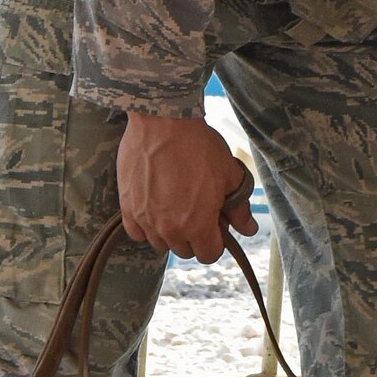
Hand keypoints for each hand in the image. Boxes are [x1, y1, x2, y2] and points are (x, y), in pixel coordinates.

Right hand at [117, 112, 257, 262]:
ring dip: (169, 232)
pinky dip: (146, 226)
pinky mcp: (127, 207)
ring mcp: (146, 219)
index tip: (214, 225)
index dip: (215, 242)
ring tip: (174, 206)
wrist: (164, 121)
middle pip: (184, 250)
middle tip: (195, 210)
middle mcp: (170, 229)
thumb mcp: (229, 176)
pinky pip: (136, 232)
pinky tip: (154, 208)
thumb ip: (239, 208)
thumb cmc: (199, 146)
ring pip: (160, 243)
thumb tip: (249, 230)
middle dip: (193, 236)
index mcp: (198, 225)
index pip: (208, 255)